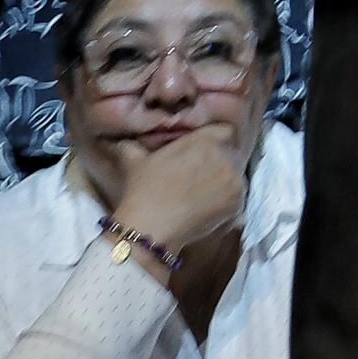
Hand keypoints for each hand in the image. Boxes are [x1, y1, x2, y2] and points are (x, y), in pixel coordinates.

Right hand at [107, 123, 251, 256]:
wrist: (151, 227)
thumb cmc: (143, 190)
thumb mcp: (134, 160)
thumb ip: (131, 145)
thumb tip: (119, 140)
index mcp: (205, 139)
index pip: (224, 130)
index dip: (215, 140)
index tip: (205, 152)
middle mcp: (225, 155)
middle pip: (232, 152)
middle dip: (221, 161)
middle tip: (203, 176)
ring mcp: (235, 179)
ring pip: (236, 175)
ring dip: (225, 182)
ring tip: (204, 195)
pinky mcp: (238, 202)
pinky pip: (237, 198)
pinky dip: (226, 203)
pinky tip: (207, 210)